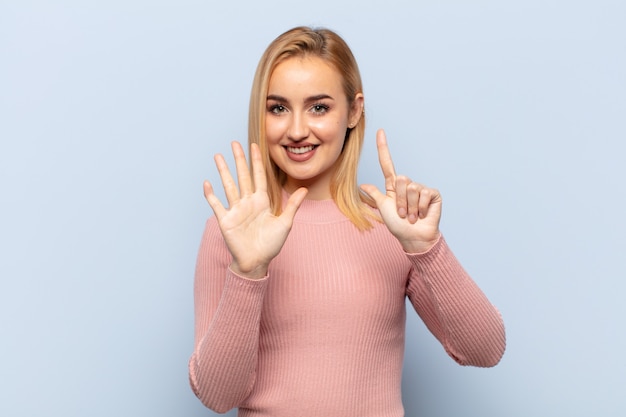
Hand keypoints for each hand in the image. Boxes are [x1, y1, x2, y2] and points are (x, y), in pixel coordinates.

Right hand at [204, 141, 307, 278]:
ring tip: (218, 156)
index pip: (259, 176)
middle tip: (234, 143)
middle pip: (242, 176)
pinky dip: (211, 195)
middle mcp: (247, 202)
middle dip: (239, 160)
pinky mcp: (226, 220)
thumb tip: (304, 189)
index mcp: (262, 201)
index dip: (257, 161)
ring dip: (223, 171)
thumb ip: (293, 205)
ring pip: (229, 186)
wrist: (257, 261)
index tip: (255, 145)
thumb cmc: (271, 245)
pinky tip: (207, 183)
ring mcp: (236, 210)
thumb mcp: (285, 223)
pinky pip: (217, 205)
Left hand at [360, 129, 441, 252]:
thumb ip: (375, 195)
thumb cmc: (398, 225)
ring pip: (411, 188)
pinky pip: (423, 193)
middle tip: (404, 213)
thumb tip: (362, 185)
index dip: (383, 147)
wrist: (414, 237)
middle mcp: (407, 184)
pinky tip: (422, 214)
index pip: (387, 163)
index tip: (380, 131)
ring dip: (410, 207)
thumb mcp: (383, 209)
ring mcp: (421, 188)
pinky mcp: (432, 193)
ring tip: (412, 216)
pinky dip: (420, 208)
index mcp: (393, 186)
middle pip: (401, 179)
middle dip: (400, 200)